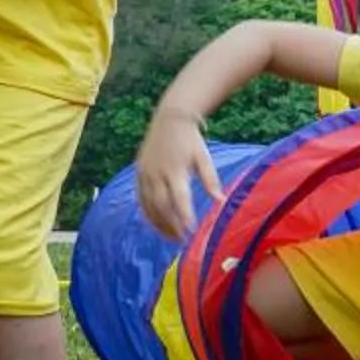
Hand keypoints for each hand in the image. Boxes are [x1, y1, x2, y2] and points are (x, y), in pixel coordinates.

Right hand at [135, 107, 223, 238]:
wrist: (170, 119)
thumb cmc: (190, 140)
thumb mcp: (204, 158)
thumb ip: (211, 180)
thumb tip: (220, 201)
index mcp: (175, 170)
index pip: (179, 199)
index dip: (184, 216)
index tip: (191, 231)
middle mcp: (158, 174)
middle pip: (162, 206)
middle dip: (171, 225)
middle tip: (181, 240)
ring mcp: (145, 174)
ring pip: (149, 205)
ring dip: (159, 223)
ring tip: (170, 236)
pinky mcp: (139, 173)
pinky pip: (141, 198)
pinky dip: (148, 212)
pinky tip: (156, 223)